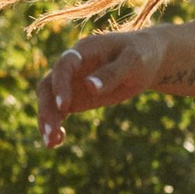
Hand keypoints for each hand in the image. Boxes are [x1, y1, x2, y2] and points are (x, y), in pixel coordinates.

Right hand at [35, 27, 165, 144]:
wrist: (147, 58)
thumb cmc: (142, 55)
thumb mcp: (134, 61)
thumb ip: (113, 73)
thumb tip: (90, 86)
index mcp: (85, 50)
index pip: (64, 65)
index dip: (61, 85)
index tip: (65, 107)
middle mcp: (72, 66)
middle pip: (48, 85)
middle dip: (47, 108)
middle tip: (51, 132)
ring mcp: (72, 82)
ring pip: (49, 100)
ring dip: (47, 120)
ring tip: (50, 143)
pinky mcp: (76, 97)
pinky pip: (59, 112)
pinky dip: (55, 125)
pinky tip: (56, 142)